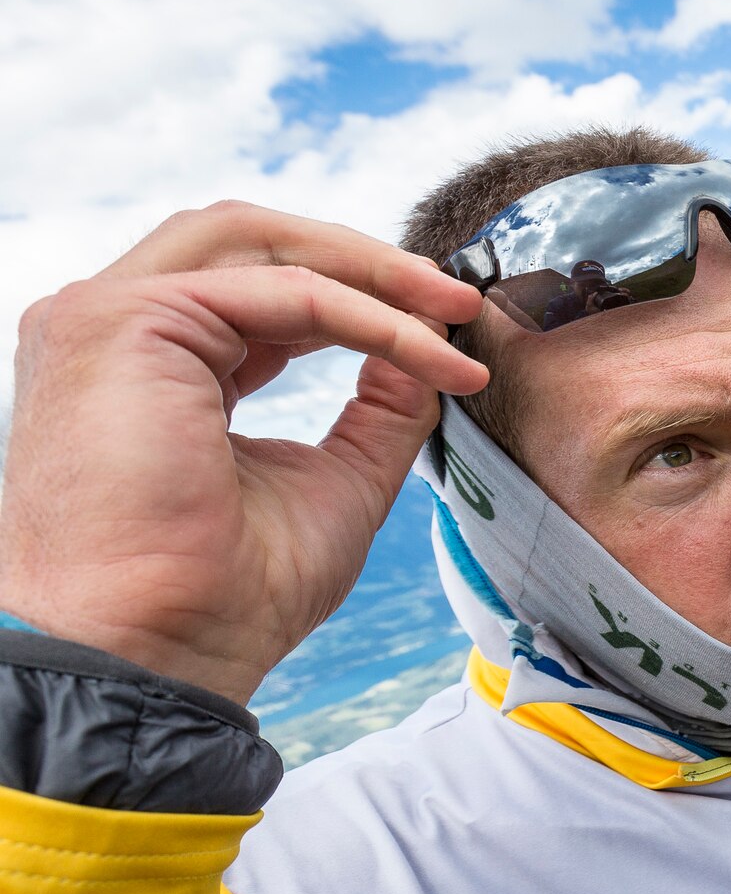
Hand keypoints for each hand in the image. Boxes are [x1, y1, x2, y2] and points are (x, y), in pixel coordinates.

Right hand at [0, 202, 486, 704]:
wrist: (162, 653)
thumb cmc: (229, 596)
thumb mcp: (335, 482)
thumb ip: (380, 410)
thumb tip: (434, 349)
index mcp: (151, 364)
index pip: (258, 292)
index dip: (358, 299)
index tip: (448, 328)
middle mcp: (115, 329)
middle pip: (250, 240)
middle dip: (365, 261)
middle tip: (458, 300)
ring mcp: (108, 318)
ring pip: (259, 242)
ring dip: (369, 269)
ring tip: (454, 309)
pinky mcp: (127, 322)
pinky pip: (284, 293)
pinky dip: (369, 317)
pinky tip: (431, 353)